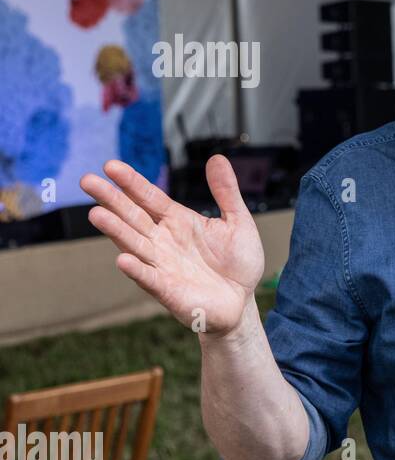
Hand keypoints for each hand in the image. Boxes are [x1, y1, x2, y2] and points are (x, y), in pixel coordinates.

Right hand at [80, 156, 264, 335]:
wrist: (243, 301)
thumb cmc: (237, 262)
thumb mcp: (238, 222)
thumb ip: (225, 192)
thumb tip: (217, 158)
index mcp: (177, 221)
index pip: (149, 197)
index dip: (131, 182)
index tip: (111, 166)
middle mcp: (163, 240)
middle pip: (133, 216)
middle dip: (111, 200)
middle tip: (86, 181)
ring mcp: (162, 265)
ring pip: (134, 244)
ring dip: (115, 230)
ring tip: (95, 214)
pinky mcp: (169, 291)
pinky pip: (150, 278)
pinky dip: (137, 270)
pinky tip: (123, 259)